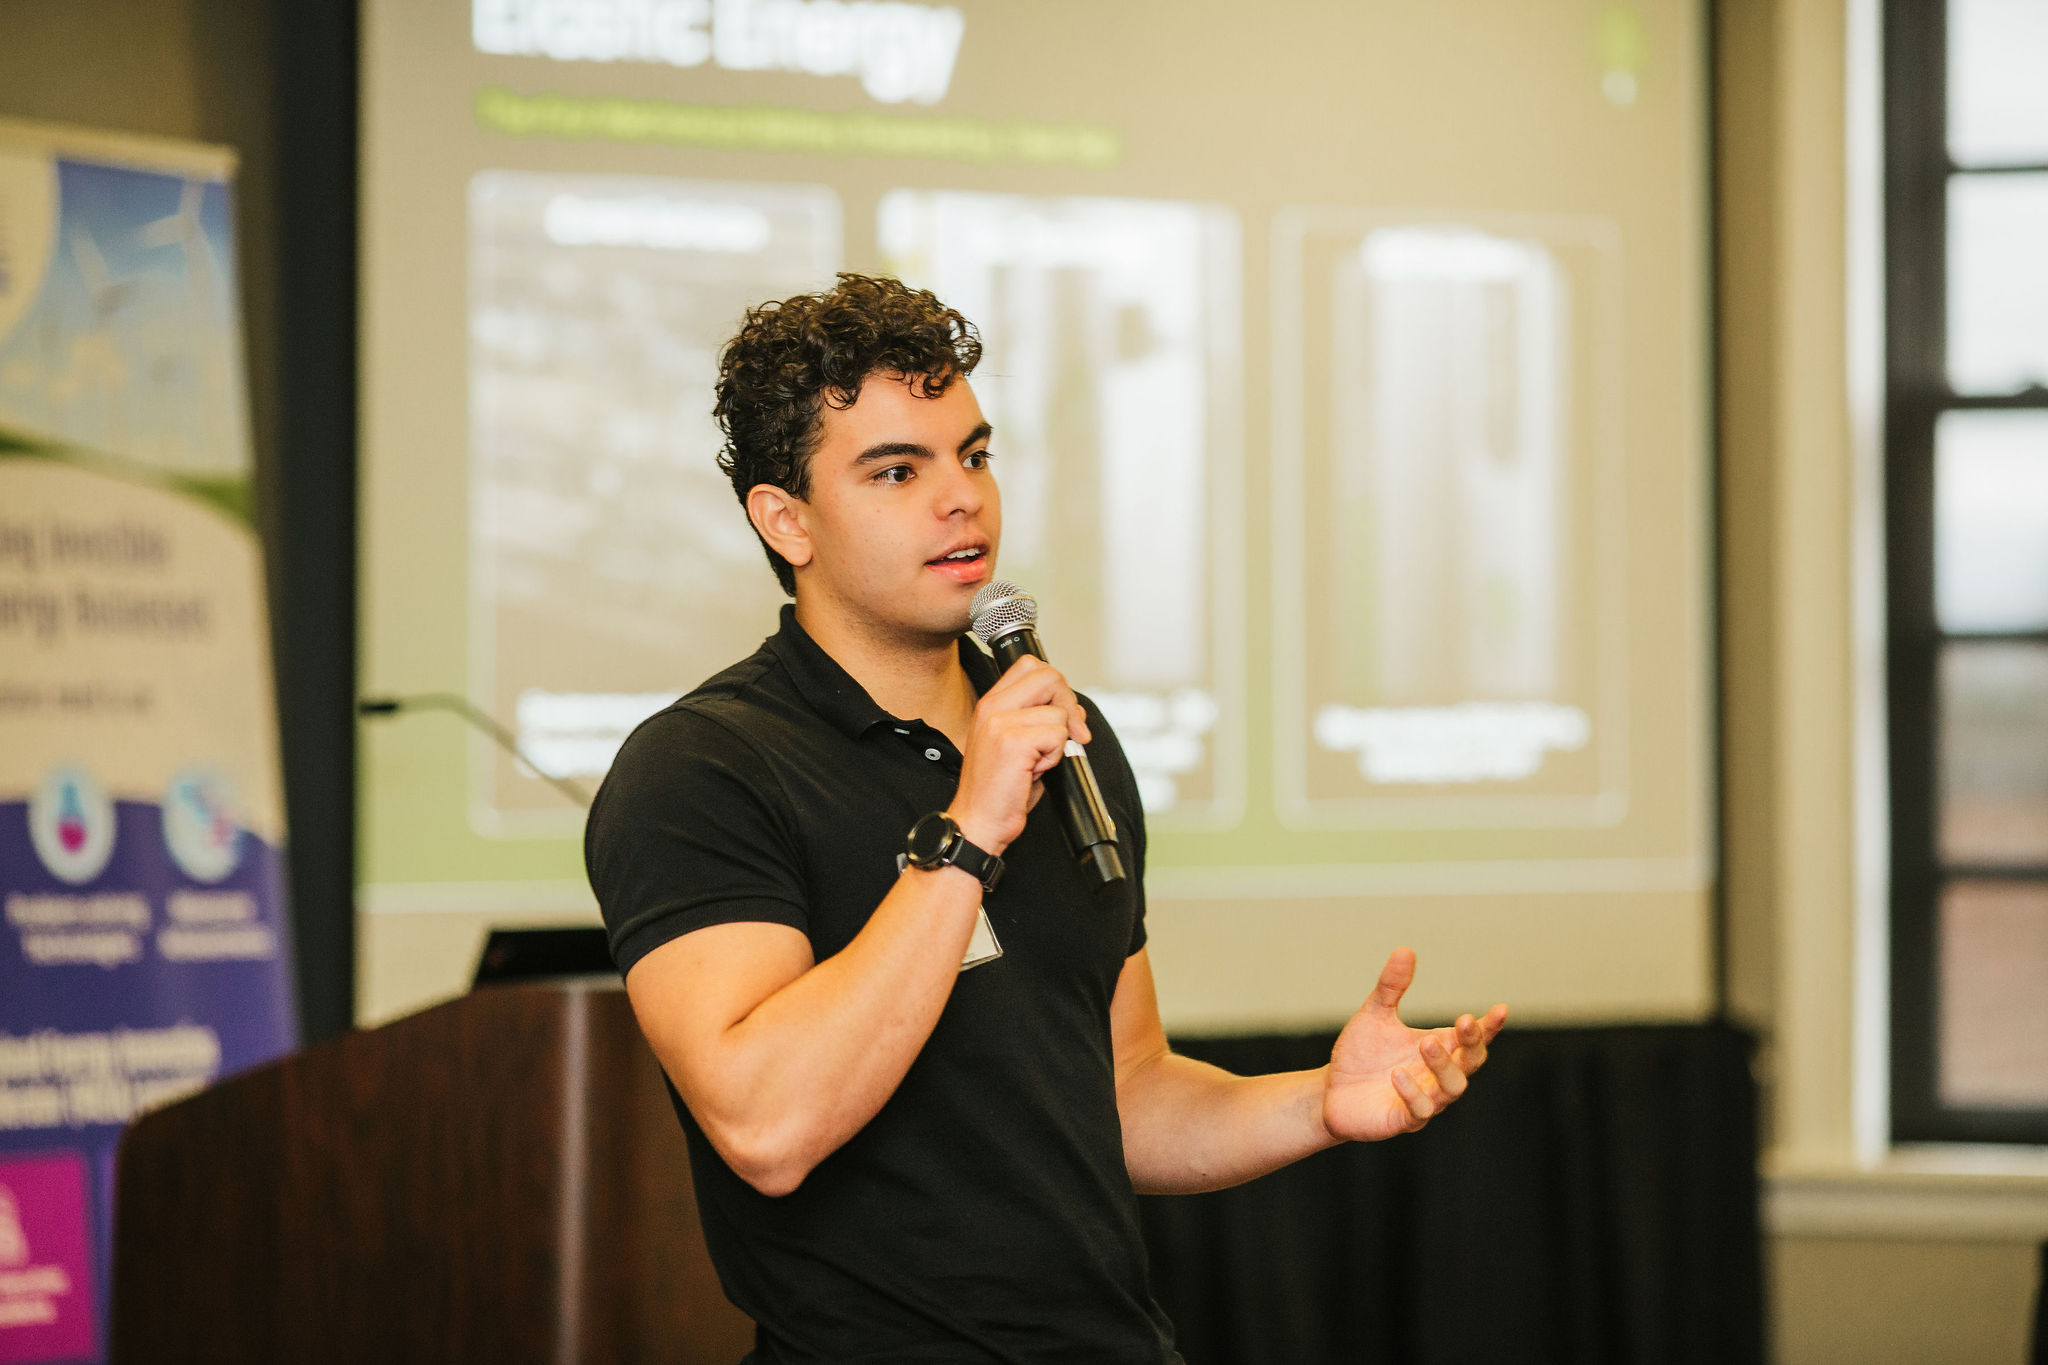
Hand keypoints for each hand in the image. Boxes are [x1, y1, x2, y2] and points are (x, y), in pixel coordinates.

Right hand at [948, 655, 1088, 855]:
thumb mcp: (1014, 742)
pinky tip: (1035, 771)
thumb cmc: (997, 789)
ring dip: (1059, 741)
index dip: (1056, 686)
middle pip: (1049, 676)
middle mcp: (992, 707)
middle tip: (1070, 733)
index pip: (1031, 666)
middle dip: (1069, 704)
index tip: (1062, 714)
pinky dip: (1056, 757)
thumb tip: (1073, 708)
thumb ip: (1037, 717)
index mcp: (990, 704)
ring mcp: (1001, 722)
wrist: (977, 822)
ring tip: (1036, 761)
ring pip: (1059, 712)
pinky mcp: (1013, 742)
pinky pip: (1058, 736)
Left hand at [1320, 947, 1505, 1142]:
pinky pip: (1420, 1111)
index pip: (1474, 1038)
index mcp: (1439, 1047)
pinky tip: (1397, 1074)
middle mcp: (1438, 1074)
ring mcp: (1425, 1098)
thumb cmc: (1360, 1055)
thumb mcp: (1374, 1015)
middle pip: (1471, 1062)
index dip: (1490, 1026)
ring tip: (1425, 1042)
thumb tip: (1406, 949)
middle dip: (1472, 1043)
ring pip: (1451, 1088)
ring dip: (1443, 1066)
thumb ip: (1391, 987)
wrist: (1330, 1090)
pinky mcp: (1404, 1119)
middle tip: (1464, 1022)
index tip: (1501, 1009)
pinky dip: (1413, 1093)